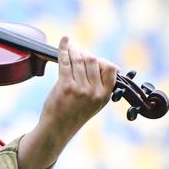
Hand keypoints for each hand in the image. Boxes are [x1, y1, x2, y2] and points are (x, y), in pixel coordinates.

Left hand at [17, 36, 118, 168]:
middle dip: (85, 54)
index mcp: (105, 95)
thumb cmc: (74, 113)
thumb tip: (103, 62)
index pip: (110, 68)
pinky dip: (64, 48)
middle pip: (93, 61)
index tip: (92, 60)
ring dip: (74, 51)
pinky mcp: (65, 86)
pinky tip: (64, 40)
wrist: (58, 128)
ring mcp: (80, 89)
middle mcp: (94, 91)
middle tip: (77, 53)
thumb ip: (101, 85)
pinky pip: (65, 61)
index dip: (101, 60)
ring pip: (79, 59)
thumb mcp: (95, 103)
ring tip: (70, 48)